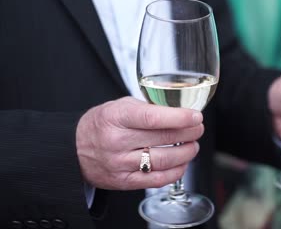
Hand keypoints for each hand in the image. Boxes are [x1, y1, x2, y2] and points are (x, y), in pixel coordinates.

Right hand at [76, 97, 203, 189]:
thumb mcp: (119, 106)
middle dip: (189, 133)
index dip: (179, 117)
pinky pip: (157, 179)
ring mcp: (119, 163)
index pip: (152, 117)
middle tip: (198, 128)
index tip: (196, 116)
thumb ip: (147, 108)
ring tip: (193, 145)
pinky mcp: (124, 181)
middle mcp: (116, 141)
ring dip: (186, 152)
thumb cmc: (102, 124)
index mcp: (116, 117)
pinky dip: (176, 171)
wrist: (74, 149)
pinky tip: (182, 162)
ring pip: (163, 160)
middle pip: (163, 138)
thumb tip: (181, 111)